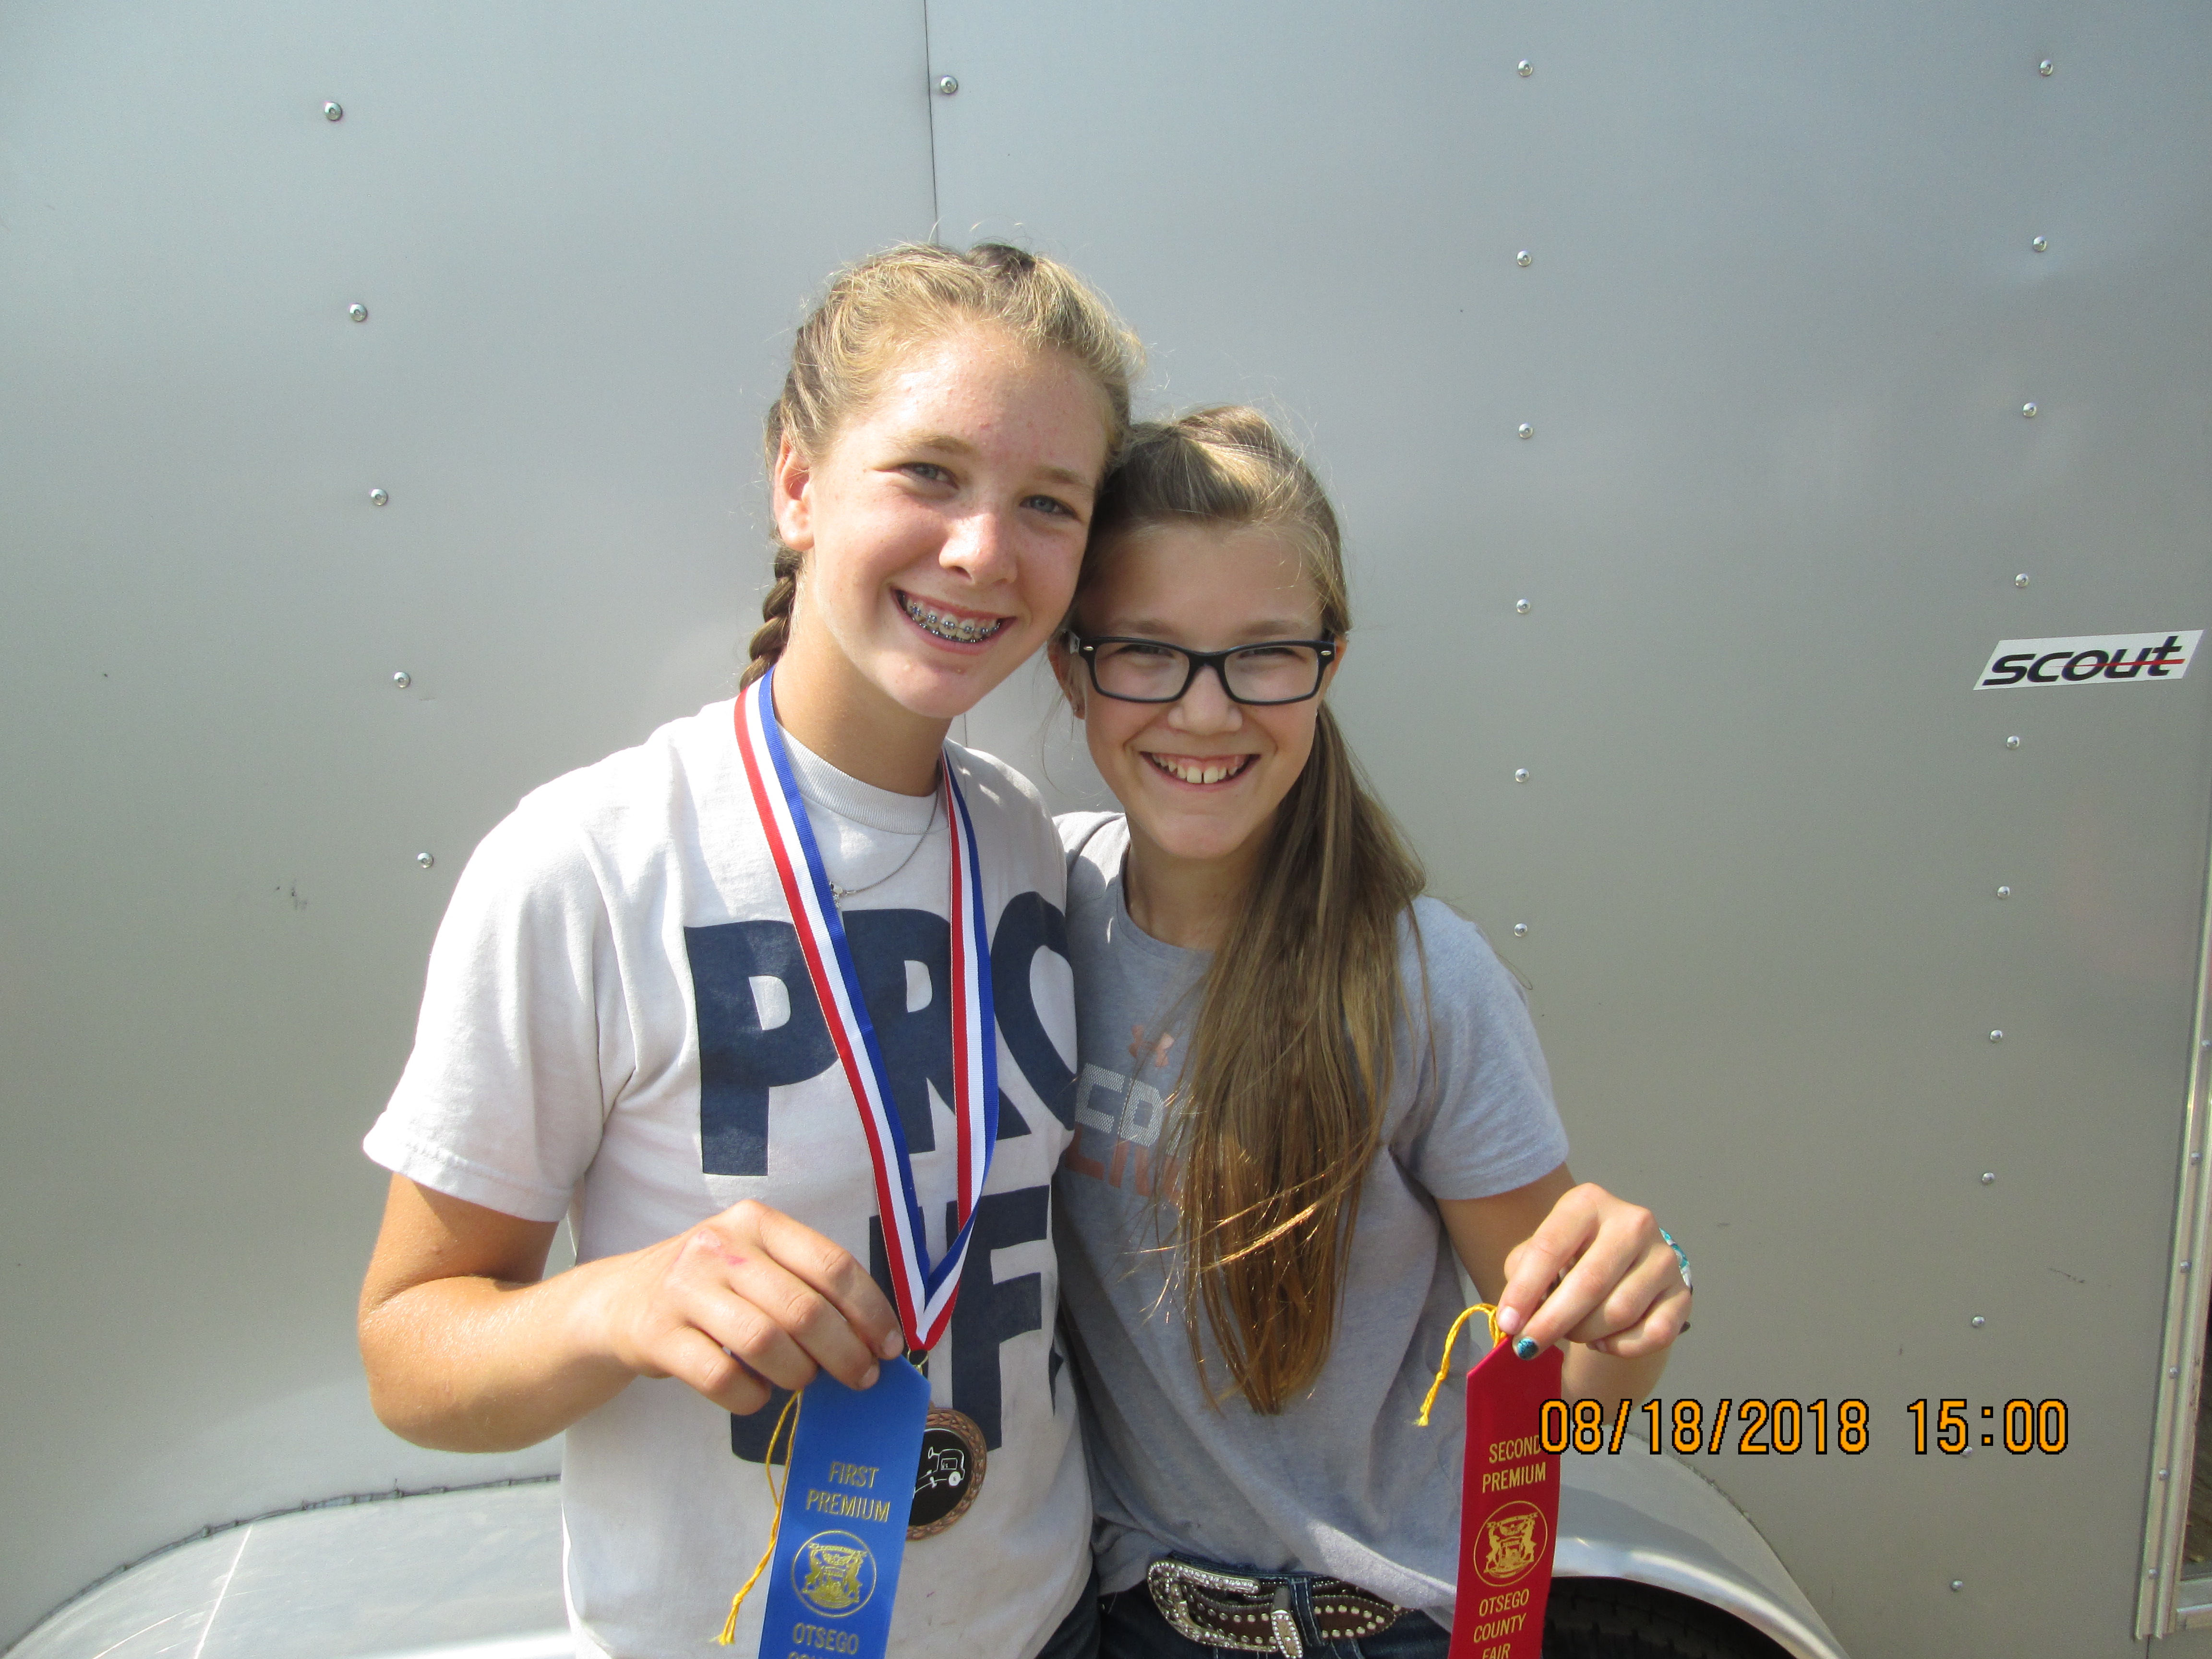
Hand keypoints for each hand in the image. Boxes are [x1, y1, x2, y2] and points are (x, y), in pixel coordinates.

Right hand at [594, 1199, 905, 1414]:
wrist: (621, 1301)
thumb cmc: (711, 1285)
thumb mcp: (755, 1262)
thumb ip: (806, 1286)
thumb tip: (874, 1339)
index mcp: (756, 1222)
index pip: (832, 1264)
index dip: (871, 1311)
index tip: (891, 1346)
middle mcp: (719, 1246)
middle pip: (803, 1310)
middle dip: (845, 1353)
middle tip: (860, 1378)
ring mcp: (684, 1289)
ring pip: (764, 1343)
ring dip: (798, 1375)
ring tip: (804, 1382)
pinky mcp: (657, 1334)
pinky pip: (721, 1378)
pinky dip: (751, 1396)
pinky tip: (758, 1395)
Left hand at [1491, 1183, 1688, 1359]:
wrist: (1621, 1265)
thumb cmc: (1570, 1257)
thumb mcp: (1539, 1253)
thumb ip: (1522, 1275)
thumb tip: (1518, 1317)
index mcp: (1589, 1202)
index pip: (1551, 1247)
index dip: (1525, 1290)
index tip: (1508, 1324)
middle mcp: (1633, 1221)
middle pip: (1589, 1283)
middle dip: (1553, 1321)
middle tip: (1529, 1346)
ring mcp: (1664, 1256)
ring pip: (1619, 1312)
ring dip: (1586, 1334)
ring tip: (1573, 1331)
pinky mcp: (1682, 1292)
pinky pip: (1653, 1334)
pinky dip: (1620, 1347)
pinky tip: (1604, 1340)